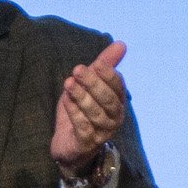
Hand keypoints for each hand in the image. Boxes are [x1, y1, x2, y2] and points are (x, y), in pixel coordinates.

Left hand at [53, 40, 128, 184]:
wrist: (70, 144)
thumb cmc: (81, 111)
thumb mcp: (89, 85)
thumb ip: (104, 65)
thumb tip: (121, 44)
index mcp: (117, 102)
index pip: (117, 86)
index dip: (108, 75)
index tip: (95, 63)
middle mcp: (114, 118)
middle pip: (108, 100)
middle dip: (93, 83)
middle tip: (77, 69)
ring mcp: (102, 132)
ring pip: (95, 113)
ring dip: (81, 96)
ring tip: (68, 83)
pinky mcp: (87, 143)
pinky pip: (83, 127)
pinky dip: (74, 112)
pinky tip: (66, 100)